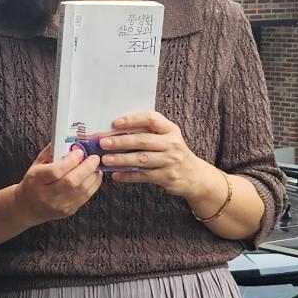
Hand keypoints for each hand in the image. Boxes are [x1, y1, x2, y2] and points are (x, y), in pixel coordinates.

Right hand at [12, 143, 102, 227]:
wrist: (27, 207)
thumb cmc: (33, 182)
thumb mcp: (36, 164)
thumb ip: (51, 152)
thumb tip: (68, 139)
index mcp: (36, 179)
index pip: (55, 171)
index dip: (70, 161)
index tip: (79, 151)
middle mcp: (46, 194)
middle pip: (71, 182)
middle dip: (86, 168)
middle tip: (94, 158)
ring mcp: (58, 205)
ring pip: (81, 191)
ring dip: (93, 177)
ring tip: (96, 166)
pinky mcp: (67, 211)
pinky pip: (84, 198)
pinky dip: (93, 186)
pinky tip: (94, 176)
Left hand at [98, 111, 217, 201]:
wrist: (194, 175)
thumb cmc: (173, 151)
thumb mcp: (167, 137)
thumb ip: (148, 131)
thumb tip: (117, 130)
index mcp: (170, 129)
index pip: (151, 119)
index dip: (132, 120)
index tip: (115, 123)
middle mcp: (171, 144)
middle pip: (143, 141)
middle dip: (121, 141)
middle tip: (103, 143)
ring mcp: (170, 161)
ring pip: (141, 159)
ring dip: (121, 159)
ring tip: (106, 159)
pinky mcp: (167, 177)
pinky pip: (143, 176)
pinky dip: (128, 175)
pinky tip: (116, 175)